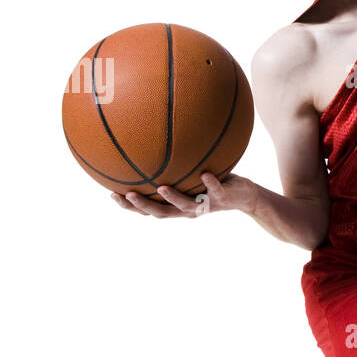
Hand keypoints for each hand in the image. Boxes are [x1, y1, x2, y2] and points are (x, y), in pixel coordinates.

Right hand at [111, 172, 256, 217]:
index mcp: (176, 206)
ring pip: (186, 206)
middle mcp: (188, 209)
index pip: (148, 209)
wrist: (245, 195)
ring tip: (161, 188)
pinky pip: (216, 190)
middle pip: (161, 213)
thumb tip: (152, 144)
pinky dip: (210, 183)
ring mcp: (205, 205)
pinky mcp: (223, 198)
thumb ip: (174, 167)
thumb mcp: (191, 174)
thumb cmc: (213, 182)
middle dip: (143, 206)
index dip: (130, 206)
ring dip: (173, 198)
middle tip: (127, 195)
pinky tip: (204, 173)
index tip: (112, 194)